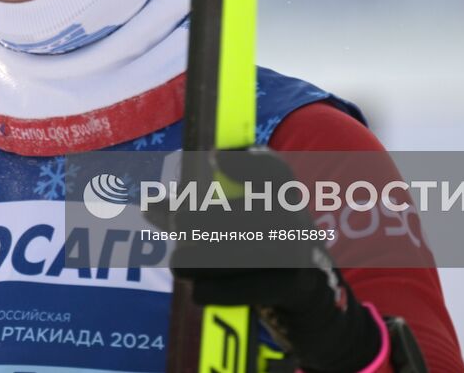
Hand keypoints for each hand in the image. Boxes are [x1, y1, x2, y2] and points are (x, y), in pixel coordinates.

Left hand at [159, 148, 385, 372]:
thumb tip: (149, 204)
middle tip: (178, 224)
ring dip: (205, 258)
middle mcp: (297, 219)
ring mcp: (301, 254)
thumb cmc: (262, 258)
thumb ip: (193, 215)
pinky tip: (198, 292)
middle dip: (207, 218)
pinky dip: (220, 290)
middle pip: (248, 212)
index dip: (246, 160)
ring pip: (248, 251)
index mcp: (283, 196)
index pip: (273, 169)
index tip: (213, 157)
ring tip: (178, 263)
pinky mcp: (300, 289)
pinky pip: (255, 287)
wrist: (314, 305)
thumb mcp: (234, 230)